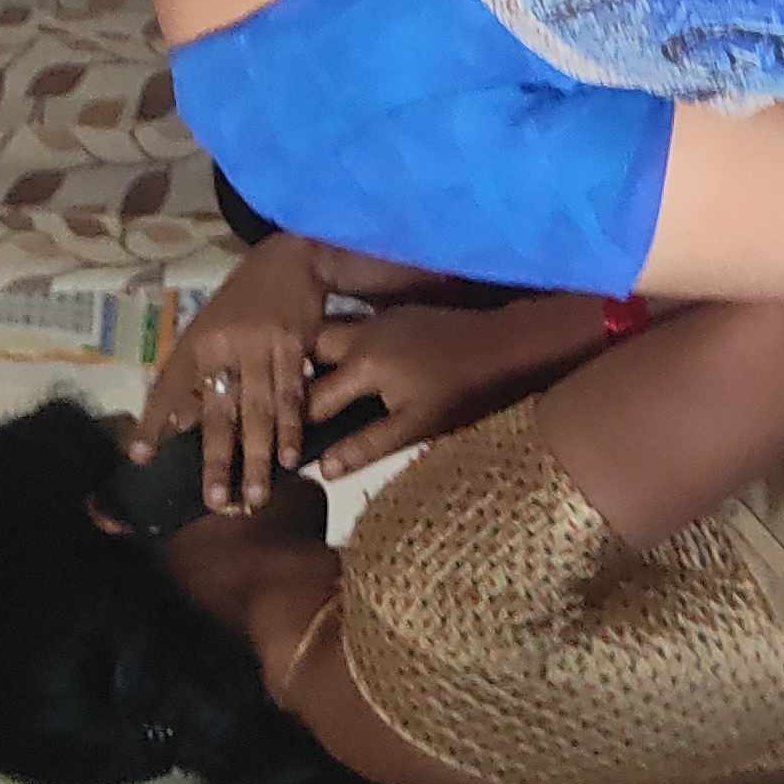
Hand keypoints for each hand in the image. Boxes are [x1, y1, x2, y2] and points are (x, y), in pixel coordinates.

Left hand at [142, 235, 327, 511]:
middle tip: (215, 500)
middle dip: (216, 458)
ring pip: (259, 410)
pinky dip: (292, 429)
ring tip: (255, 495)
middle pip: (219, 410)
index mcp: (196, 342)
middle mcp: (224, 345)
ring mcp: (261, 346)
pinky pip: (292, 394)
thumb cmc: (241, 304)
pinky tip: (291, 457)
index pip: (169, 386)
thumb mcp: (206, 330)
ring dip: (257, 456)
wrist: (289, 259)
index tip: (140, 457)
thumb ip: (189, 377)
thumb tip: (172, 427)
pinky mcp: (294, 346)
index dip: (153, 421)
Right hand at [304, 299, 574, 477]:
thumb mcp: (415, 426)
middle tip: (295, 411)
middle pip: (309, 352)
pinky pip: (353, 328)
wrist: (503, 345)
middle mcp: (360, 335)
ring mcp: (377, 320)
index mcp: (361, 365)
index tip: (281, 444)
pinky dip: (342, 348)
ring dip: (318, 359)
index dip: (295, 425)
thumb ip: (367, 445)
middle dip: (297, 378)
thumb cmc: (461, 392)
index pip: (311, 399)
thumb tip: (322, 468)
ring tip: (316, 391)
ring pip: (330, 334)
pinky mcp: (394, 314)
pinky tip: (350, 371)